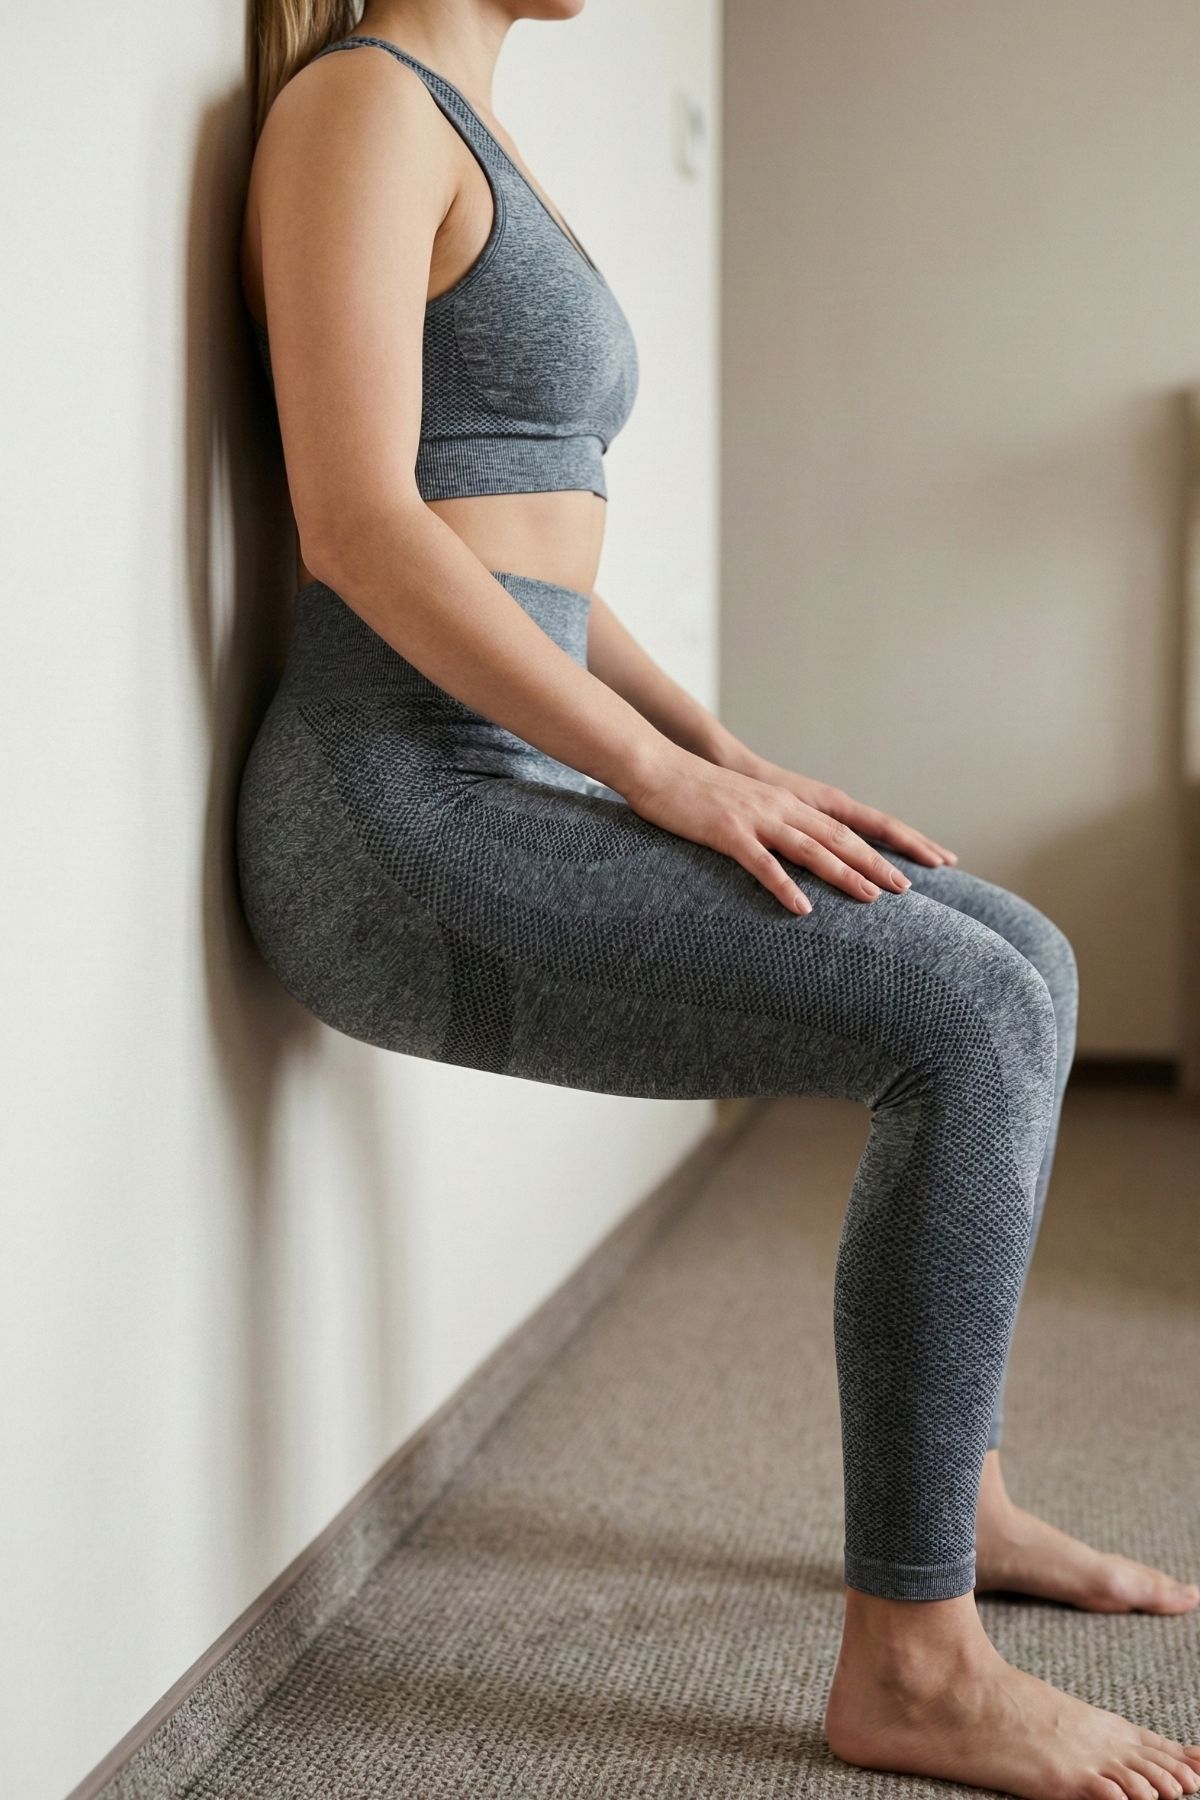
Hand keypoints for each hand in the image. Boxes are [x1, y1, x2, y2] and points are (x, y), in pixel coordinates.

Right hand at [622, 743, 915, 914]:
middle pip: (840, 836)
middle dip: (876, 862)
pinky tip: (801, 908)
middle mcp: (782, 806)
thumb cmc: (700, 791)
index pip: (851, 823)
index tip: (916, 857)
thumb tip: (798, 849)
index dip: (887, 841)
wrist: (659, 767)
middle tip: (907, 888)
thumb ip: (776, 823)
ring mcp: (758, 818)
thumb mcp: (749, 804)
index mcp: (791, 801)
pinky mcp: (729, 832)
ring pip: (811, 849)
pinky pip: (763, 864)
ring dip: (842, 874)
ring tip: (870, 898)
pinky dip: (784, 886)